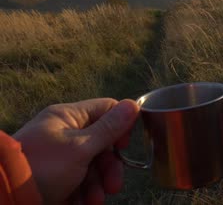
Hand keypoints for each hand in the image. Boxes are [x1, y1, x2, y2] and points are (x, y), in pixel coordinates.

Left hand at [13, 98, 138, 204]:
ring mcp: (60, 156)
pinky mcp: (56, 177)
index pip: (106, 110)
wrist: (7, 198)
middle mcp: (65, 133)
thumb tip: (134, 105)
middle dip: (110, 167)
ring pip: (92, 165)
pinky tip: (83, 204)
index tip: (124, 147)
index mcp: (68, 117)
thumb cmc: (44, 167)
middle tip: (114, 186)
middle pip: (102, 143)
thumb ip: (109, 128)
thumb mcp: (81, 147)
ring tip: (95, 201)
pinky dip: (84, 193)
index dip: (120, 126)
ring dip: (98, 185)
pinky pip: (79, 181)